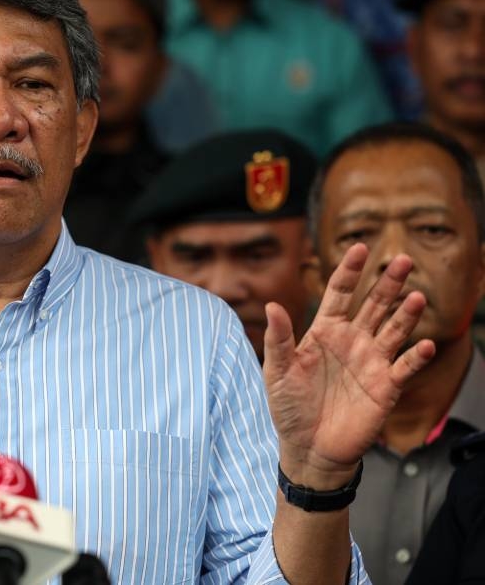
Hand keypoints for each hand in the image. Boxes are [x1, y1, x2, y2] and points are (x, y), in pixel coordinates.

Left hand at [263, 243, 435, 488]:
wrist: (308, 447)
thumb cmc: (290, 407)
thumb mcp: (276, 371)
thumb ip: (278, 339)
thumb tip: (272, 305)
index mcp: (324, 332)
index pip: (340, 294)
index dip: (349, 271)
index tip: (359, 248)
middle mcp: (352, 341)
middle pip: (374, 304)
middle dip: (387, 282)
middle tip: (403, 260)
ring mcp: (371, 362)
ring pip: (394, 329)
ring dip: (406, 313)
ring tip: (416, 295)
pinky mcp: (385, 386)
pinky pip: (404, 367)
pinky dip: (415, 357)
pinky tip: (424, 345)